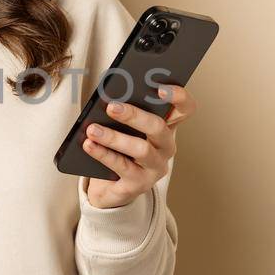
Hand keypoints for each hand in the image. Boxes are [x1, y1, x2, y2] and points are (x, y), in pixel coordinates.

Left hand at [82, 84, 197, 208]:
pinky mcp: (139, 183)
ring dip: (114, 137)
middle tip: (112, 107)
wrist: (110, 186)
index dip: (178, 97)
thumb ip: (123, 113)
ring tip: (92, 129)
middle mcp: (166, 147)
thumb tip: (109, 98)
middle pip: (158, 127)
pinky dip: (103, 154)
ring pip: (141, 149)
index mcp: (166, 127)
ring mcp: (155, 167)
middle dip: (134, 115)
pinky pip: (122, 166)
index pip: (185, 109)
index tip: (160, 88)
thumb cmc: (119, 149)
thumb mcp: (124, 129)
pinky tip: (89, 144)